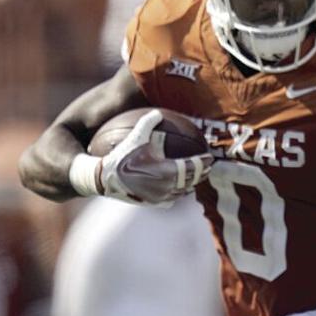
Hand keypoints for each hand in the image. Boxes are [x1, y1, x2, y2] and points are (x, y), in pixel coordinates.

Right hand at [99, 109, 213, 205]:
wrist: (105, 178)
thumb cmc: (121, 156)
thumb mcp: (135, 137)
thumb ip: (147, 123)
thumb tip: (158, 112)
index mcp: (166, 171)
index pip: (192, 167)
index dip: (203, 162)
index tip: (209, 157)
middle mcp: (167, 186)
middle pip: (191, 180)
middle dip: (201, 174)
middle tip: (207, 167)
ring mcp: (161, 197)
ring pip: (183, 191)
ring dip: (191, 184)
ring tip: (197, 177)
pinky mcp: (155, 203)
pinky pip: (173, 199)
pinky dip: (179, 192)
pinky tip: (180, 187)